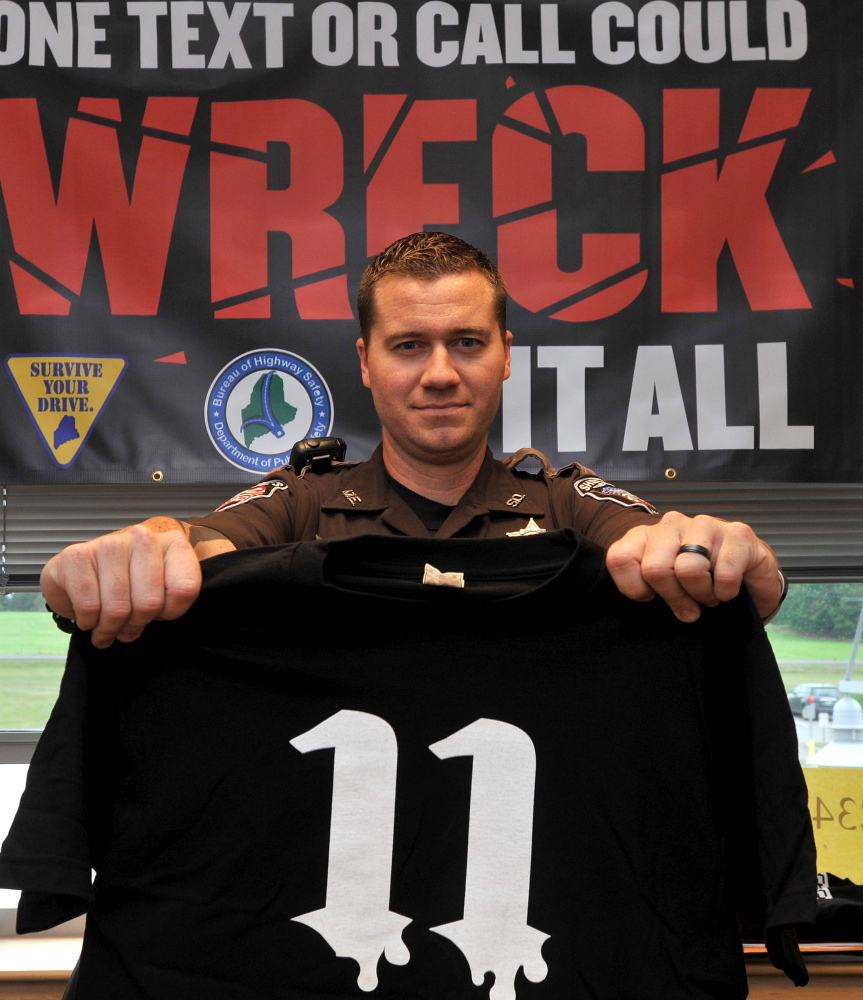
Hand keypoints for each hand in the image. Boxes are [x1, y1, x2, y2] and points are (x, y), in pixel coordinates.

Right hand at [40, 519, 204, 647]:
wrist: (88, 572)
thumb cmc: (135, 582)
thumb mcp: (170, 586)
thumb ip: (186, 594)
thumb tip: (202, 602)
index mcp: (174, 543)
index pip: (184, 590)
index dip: (171, 613)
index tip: (162, 614)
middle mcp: (143, 537)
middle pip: (150, 604)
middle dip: (136, 625)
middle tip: (128, 628)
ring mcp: (109, 543)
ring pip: (118, 608)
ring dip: (110, 628)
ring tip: (108, 627)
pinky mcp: (76, 555)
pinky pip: (89, 606)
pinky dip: (88, 621)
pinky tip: (89, 617)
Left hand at [605, 511, 782, 622]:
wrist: (747, 580)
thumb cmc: (697, 584)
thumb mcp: (661, 589)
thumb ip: (643, 590)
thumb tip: (647, 598)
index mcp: (645, 535)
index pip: (620, 559)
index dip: (636, 590)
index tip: (653, 597)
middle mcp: (671, 523)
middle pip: (655, 569)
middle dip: (673, 597)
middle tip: (689, 605)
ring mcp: (705, 524)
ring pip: (689, 569)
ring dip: (702, 594)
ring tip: (709, 593)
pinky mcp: (738, 532)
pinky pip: (725, 575)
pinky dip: (727, 592)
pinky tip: (729, 587)